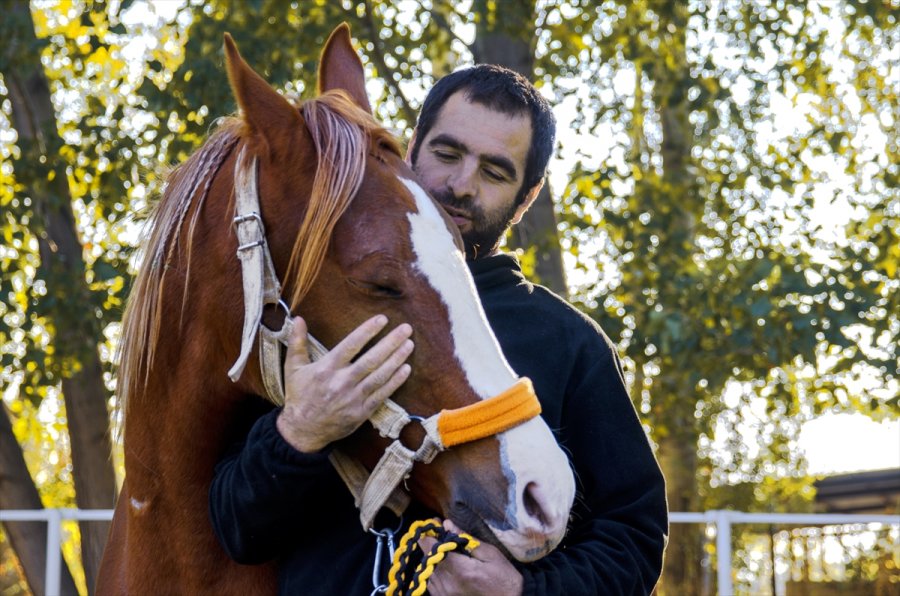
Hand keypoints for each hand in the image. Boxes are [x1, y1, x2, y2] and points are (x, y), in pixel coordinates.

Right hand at [276, 315, 412, 452]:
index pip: (351, 345)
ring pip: (380, 376)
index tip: (383, 319)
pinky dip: (395, 382)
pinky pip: (382, 395)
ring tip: (409, 344)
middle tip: (406, 329)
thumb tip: (298, 318)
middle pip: (371, 359)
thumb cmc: (299, 396)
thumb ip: (297, 342)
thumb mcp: (293, 368)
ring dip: (396, 359)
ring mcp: (353, 398)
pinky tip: (406, 369)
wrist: (302, 430)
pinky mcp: (361, 412)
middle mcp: (342, 382)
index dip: (368, 331)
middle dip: (391, 342)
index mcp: (326, 368)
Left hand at [418, 520, 522, 595]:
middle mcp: (447, 583)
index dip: (429, 534)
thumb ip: (466, 538)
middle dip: (433, 544)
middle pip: (427, 557)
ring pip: (427, 570)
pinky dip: (436, 573)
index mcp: (459, 569)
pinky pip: (432, 583)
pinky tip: (448, 569)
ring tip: (447, 553)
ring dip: (433, 559)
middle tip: (442, 535)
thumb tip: (447, 524)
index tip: (434, 525)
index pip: (430, 547)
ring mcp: (444, 594)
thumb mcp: (490, 553)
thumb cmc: (504, 578)